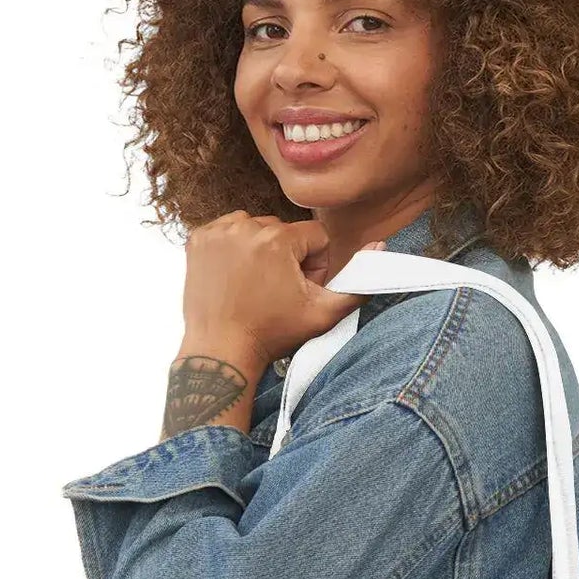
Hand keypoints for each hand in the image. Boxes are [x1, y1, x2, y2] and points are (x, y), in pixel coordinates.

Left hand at [180, 212, 383, 372]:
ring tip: (255, 284)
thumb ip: (357, 284)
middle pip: (284, 230)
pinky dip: (234, 248)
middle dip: (288, 256)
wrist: (221, 350)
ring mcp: (218, 233)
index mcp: (277, 240)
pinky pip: (228, 231)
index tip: (299, 289)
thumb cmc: (270, 335)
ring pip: (255, 227)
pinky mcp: (198, 240)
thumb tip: (379, 248)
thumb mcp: (323, 314)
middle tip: (276, 291)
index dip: (314, 265)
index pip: (314, 237)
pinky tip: (235, 277)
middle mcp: (245, 228)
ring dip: (261, 249)